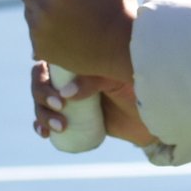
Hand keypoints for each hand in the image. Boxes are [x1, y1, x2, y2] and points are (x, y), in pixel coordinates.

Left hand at [16, 0, 137, 86]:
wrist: (125, 50)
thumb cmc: (122, 6)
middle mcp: (45, 9)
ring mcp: (40, 32)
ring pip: (28, 10)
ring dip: (39, 7)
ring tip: (63, 11)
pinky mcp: (41, 49)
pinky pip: (33, 32)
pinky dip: (44, 29)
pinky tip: (63, 29)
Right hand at [31, 60, 155, 147]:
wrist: (151, 115)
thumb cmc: (138, 86)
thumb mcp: (116, 78)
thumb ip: (95, 80)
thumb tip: (66, 93)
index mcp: (77, 58)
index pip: (47, 60)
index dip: (41, 74)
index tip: (55, 91)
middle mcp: (69, 75)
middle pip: (39, 81)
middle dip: (41, 94)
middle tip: (58, 106)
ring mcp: (68, 96)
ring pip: (40, 101)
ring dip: (41, 113)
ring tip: (57, 127)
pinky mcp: (70, 117)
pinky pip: (47, 119)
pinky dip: (40, 125)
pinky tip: (43, 133)